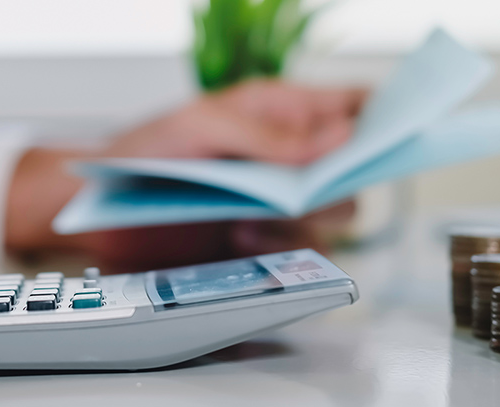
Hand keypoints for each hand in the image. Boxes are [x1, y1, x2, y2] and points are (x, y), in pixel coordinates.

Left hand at [5, 80, 363, 269]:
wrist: (101, 209)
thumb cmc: (145, 150)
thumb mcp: (203, 126)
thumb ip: (270, 133)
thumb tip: (339, 137)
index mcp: (279, 111)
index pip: (351, 106)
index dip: (381, 118)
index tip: (397, 134)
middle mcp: (286, 157)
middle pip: (353, 171)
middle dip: (341, 185)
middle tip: (308, 194)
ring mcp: (275, 200)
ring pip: (332, 215)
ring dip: (305, 221)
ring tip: (252, 221)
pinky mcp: (260, 240)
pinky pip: (298, 249)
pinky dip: (278, 248)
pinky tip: (241, 239)